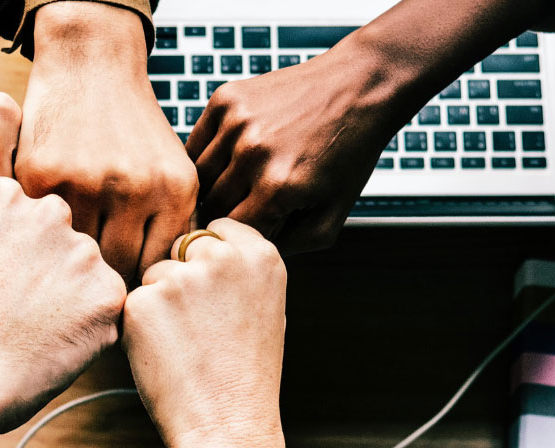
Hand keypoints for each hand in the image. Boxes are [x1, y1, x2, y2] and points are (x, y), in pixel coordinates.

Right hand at [0, 177, 124, 447]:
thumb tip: (13, 244)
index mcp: (4, 197)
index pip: (28, 216)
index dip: (17, 254)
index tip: (2, 280)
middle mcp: (48, 212)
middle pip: (62, 239)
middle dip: (50, 269)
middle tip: (22, 309)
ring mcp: (83, 252)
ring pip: (87, 273)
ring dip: (72, 298)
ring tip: (35, 331)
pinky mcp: (108, 293)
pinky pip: (106, 307)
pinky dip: (89, 328)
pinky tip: (54, 344)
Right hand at [14, 2, 197, 283]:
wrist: (91, 66)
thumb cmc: (132, 126)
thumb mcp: (171, 169)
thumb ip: (169, 225)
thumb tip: (161, 290)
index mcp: (174, 190)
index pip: (156, 268)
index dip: (139, 284)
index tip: (123, 285)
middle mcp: (134, 188)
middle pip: (118, 269)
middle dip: (104, 278)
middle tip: (89, 281)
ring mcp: (86, 182)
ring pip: (76, 255)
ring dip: (69, 261)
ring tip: (64, 262)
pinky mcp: (42, 176)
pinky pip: (41, 228)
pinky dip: (41, 234)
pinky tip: (42, 232)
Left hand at [123, 218, 287, 447]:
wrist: (226, 423)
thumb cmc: (245, 375)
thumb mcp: (264, 307)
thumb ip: (239, 270)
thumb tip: (206, 246)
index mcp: (260, 255)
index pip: (216, 228)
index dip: (208, 258)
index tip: (212, 287)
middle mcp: (221, 258)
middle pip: (182, 247)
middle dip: (182, 275)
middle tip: (198, 325)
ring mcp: (180, 278)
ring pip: (154, 274)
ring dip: (159, 301)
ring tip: (186, 344)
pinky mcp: (143, 302)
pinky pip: (133, 302)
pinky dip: (140, 325)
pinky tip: (165, 353)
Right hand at [185, 47, 406, 252]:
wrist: (359, 86)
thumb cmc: (348, 153)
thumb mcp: (333, 215)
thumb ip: (291, 246)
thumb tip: (247, 255)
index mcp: (278, 187)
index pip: (232, 234)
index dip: (238, 241)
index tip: (247, 237)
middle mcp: (252, 153)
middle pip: (210, 207)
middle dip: (223, 217)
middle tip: (239, 214)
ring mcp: (236, 122)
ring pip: (197, 177)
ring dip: (211, 188)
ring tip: (235, 188)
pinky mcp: (225, 99)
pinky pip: (196, 143)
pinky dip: (205, 157)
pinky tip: (228, 160)